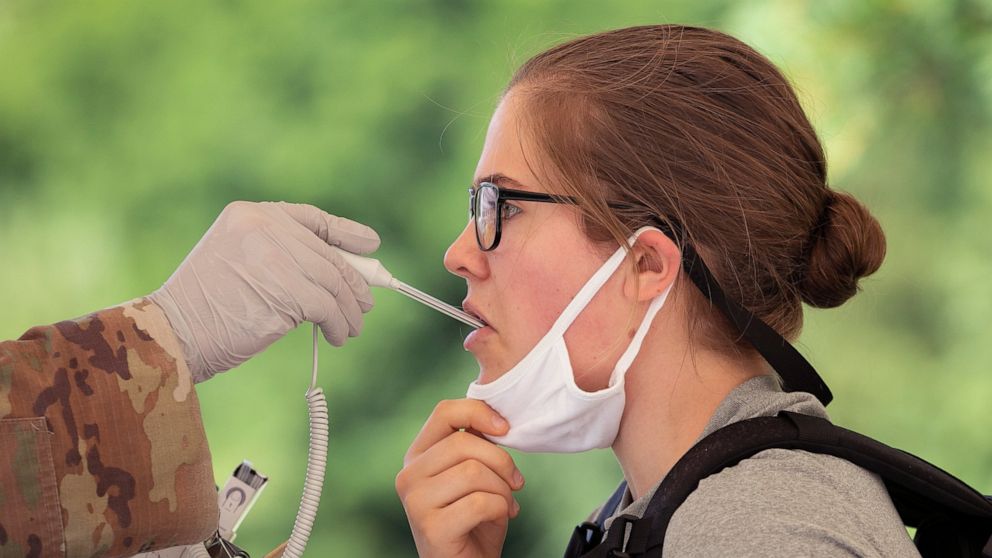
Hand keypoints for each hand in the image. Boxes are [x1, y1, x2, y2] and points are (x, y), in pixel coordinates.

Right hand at [147, 201, 378, 381]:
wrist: (173, 334)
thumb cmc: (206, 307)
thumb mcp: (238, 262)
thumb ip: (280, 255)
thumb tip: (341, 271)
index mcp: (250, 214)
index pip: (310, 218)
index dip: (345, 232)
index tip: (370, 245)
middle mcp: (264, 229)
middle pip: (327, 255)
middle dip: (353, 283)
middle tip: (365, 304)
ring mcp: (275, 259)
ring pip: (332, 283)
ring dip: (349, 309)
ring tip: (352, 327)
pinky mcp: (286, 292)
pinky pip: (327, 307)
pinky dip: (338, 324)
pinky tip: (337, 336)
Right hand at [396, 399, 524, 557]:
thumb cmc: (475, 518)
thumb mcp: (475, 473)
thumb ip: (476, 445)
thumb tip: (498, 418)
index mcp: (418, 456)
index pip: (444, 412)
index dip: (479, 412)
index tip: (505, 428)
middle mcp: (408, 475)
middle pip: (463, 442)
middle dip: (501, 461)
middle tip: (515, 482)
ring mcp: (415, 502)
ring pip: (473, 471)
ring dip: (502, 489)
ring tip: (507, 503)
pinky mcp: (430, 528)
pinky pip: (480, 503)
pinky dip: (501, 508)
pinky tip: (502, 518)